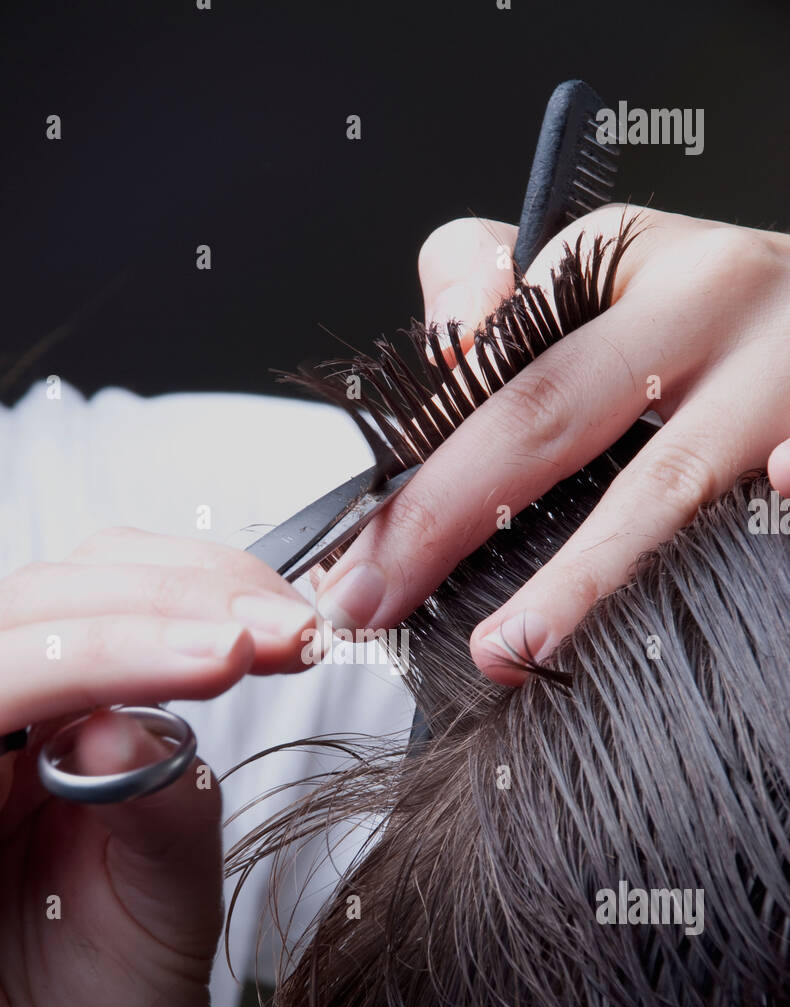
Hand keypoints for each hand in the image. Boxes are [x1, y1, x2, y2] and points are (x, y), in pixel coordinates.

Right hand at [0, 529, 318, 1006]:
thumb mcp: (172, 908)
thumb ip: (161, 797)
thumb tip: (144, 705)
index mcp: (59, 752)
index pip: (109, 610)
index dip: (198, 593)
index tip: (294, 623)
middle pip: (45, 607)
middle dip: (170, 601)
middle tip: (271, 631)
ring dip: (96, 646)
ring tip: (210, 659)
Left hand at [314, 207, 789, 682]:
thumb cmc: (712, 307)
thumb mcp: (607, 266)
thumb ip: (500, 293)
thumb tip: (445, 352)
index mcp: (623, 264)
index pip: (489, 361)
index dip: (412, 460)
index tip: (355, 548)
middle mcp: (700, 307)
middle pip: (546, 413)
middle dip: (443, 516)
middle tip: (369, 600)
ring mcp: (775, 380)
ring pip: (664, 483)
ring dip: (579, 572)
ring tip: (507, 648)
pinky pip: (788, 490)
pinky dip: (770, 516)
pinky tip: (715, 567)